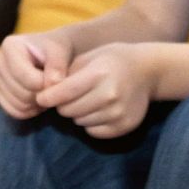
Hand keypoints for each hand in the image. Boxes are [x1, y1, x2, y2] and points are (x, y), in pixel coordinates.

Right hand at [0, 32, 72, 119]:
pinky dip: (31, 111)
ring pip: (20, 105)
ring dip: (39, 104)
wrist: (50, 54)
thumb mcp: (61, 50)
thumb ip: (57, 65)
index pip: (26, 77)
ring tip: (48, 91)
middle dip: (43, 95)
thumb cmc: (56, 50)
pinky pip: (16, 112)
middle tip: (55, 88)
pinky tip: (40, 99)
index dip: (45, 84)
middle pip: (23, 94)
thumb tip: (51, 83)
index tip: (58, 79)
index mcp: (10, 46)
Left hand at [33, 42, 156, 138]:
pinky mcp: (124, 126)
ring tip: (87, 100)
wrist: (147, 71)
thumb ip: (67, 74)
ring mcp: (119, 113)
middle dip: (63, 104)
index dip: (47, 97)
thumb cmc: (112, 60)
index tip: (41, 97)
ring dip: (77, 113)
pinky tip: (98, 110)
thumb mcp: (89, 57)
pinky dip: (90, 123)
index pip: (63, 93)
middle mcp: (109, 95)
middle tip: (68, 96)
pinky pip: (93, 132)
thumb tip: (44, 93)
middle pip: (69, 110)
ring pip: (80, 122)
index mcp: (99, 74)